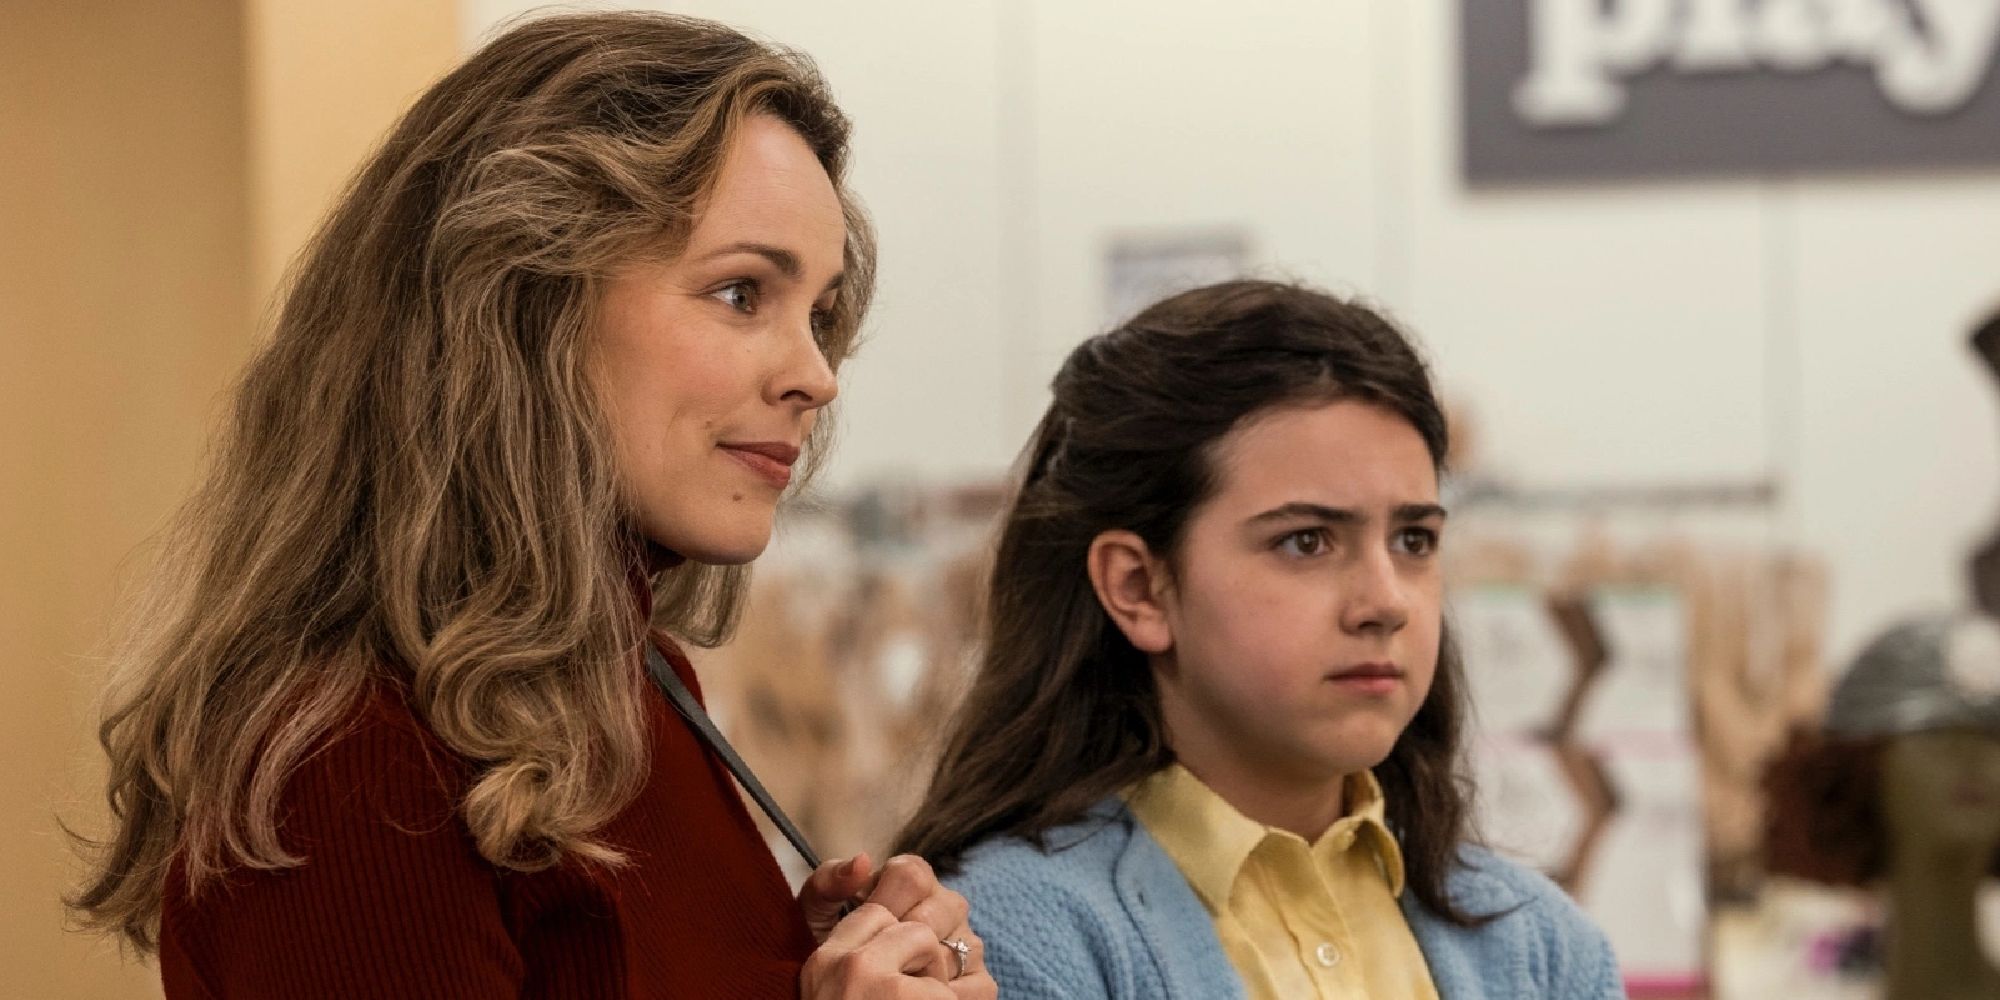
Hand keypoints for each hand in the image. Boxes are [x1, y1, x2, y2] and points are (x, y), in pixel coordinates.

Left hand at [798, 854, 995, 998]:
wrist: (843, 991)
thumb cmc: (833, 954)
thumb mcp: (815, 916)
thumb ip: (829, 882)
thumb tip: (862, 862)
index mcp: (911, 883)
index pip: (911, 874)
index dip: (885, 900)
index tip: (864, 924)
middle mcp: (946, 908)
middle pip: (937, 911)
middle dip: (899, 941)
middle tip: (874, 961)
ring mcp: (967, 943)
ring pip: (958, 949)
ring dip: (921, 973)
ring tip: (892, 982)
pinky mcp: (980, 981)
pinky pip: (977, 986)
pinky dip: (945, 997)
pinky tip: (915, 998)